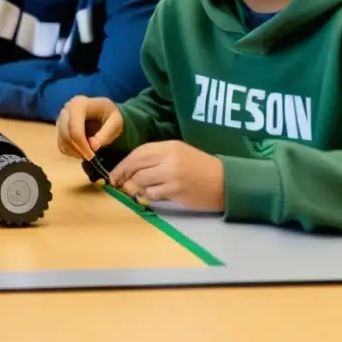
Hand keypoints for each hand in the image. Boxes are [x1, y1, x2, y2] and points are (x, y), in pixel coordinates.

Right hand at [56, 95, 123, 159]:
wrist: (104, 112)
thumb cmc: (110, 115)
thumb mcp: (116, 122)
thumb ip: (106, 133)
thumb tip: (93, 146)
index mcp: (79, 104)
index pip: (74, 128)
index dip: (81, 144)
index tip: (91, 156)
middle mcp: (66, 110)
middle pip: (65, 134)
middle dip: (78, 149)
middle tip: (91, 158)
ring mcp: (60, 119)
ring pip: (62, 140)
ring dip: (75, 151)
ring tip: (89, 153)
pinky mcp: (59, 129)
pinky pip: (61, 144)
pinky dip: (71, 151)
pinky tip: (83, 150)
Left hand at [109, 141, 224, 210]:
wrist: (225, 181)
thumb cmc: (200, 167)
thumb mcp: (179, 153)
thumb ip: (157, 157)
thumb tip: (131, 168)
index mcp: (169, 147)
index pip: (139, 153)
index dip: (123, 164)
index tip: (115, 173)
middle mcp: (169, 158)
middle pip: (136, 166)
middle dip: (123, 175)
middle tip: (118, 183)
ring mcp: (173, 175)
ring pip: (141, 181)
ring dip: (135, 187)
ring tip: (137, 190)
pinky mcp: (177, 190)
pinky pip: (152, 194)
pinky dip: (148, 195)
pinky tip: (152, 195)